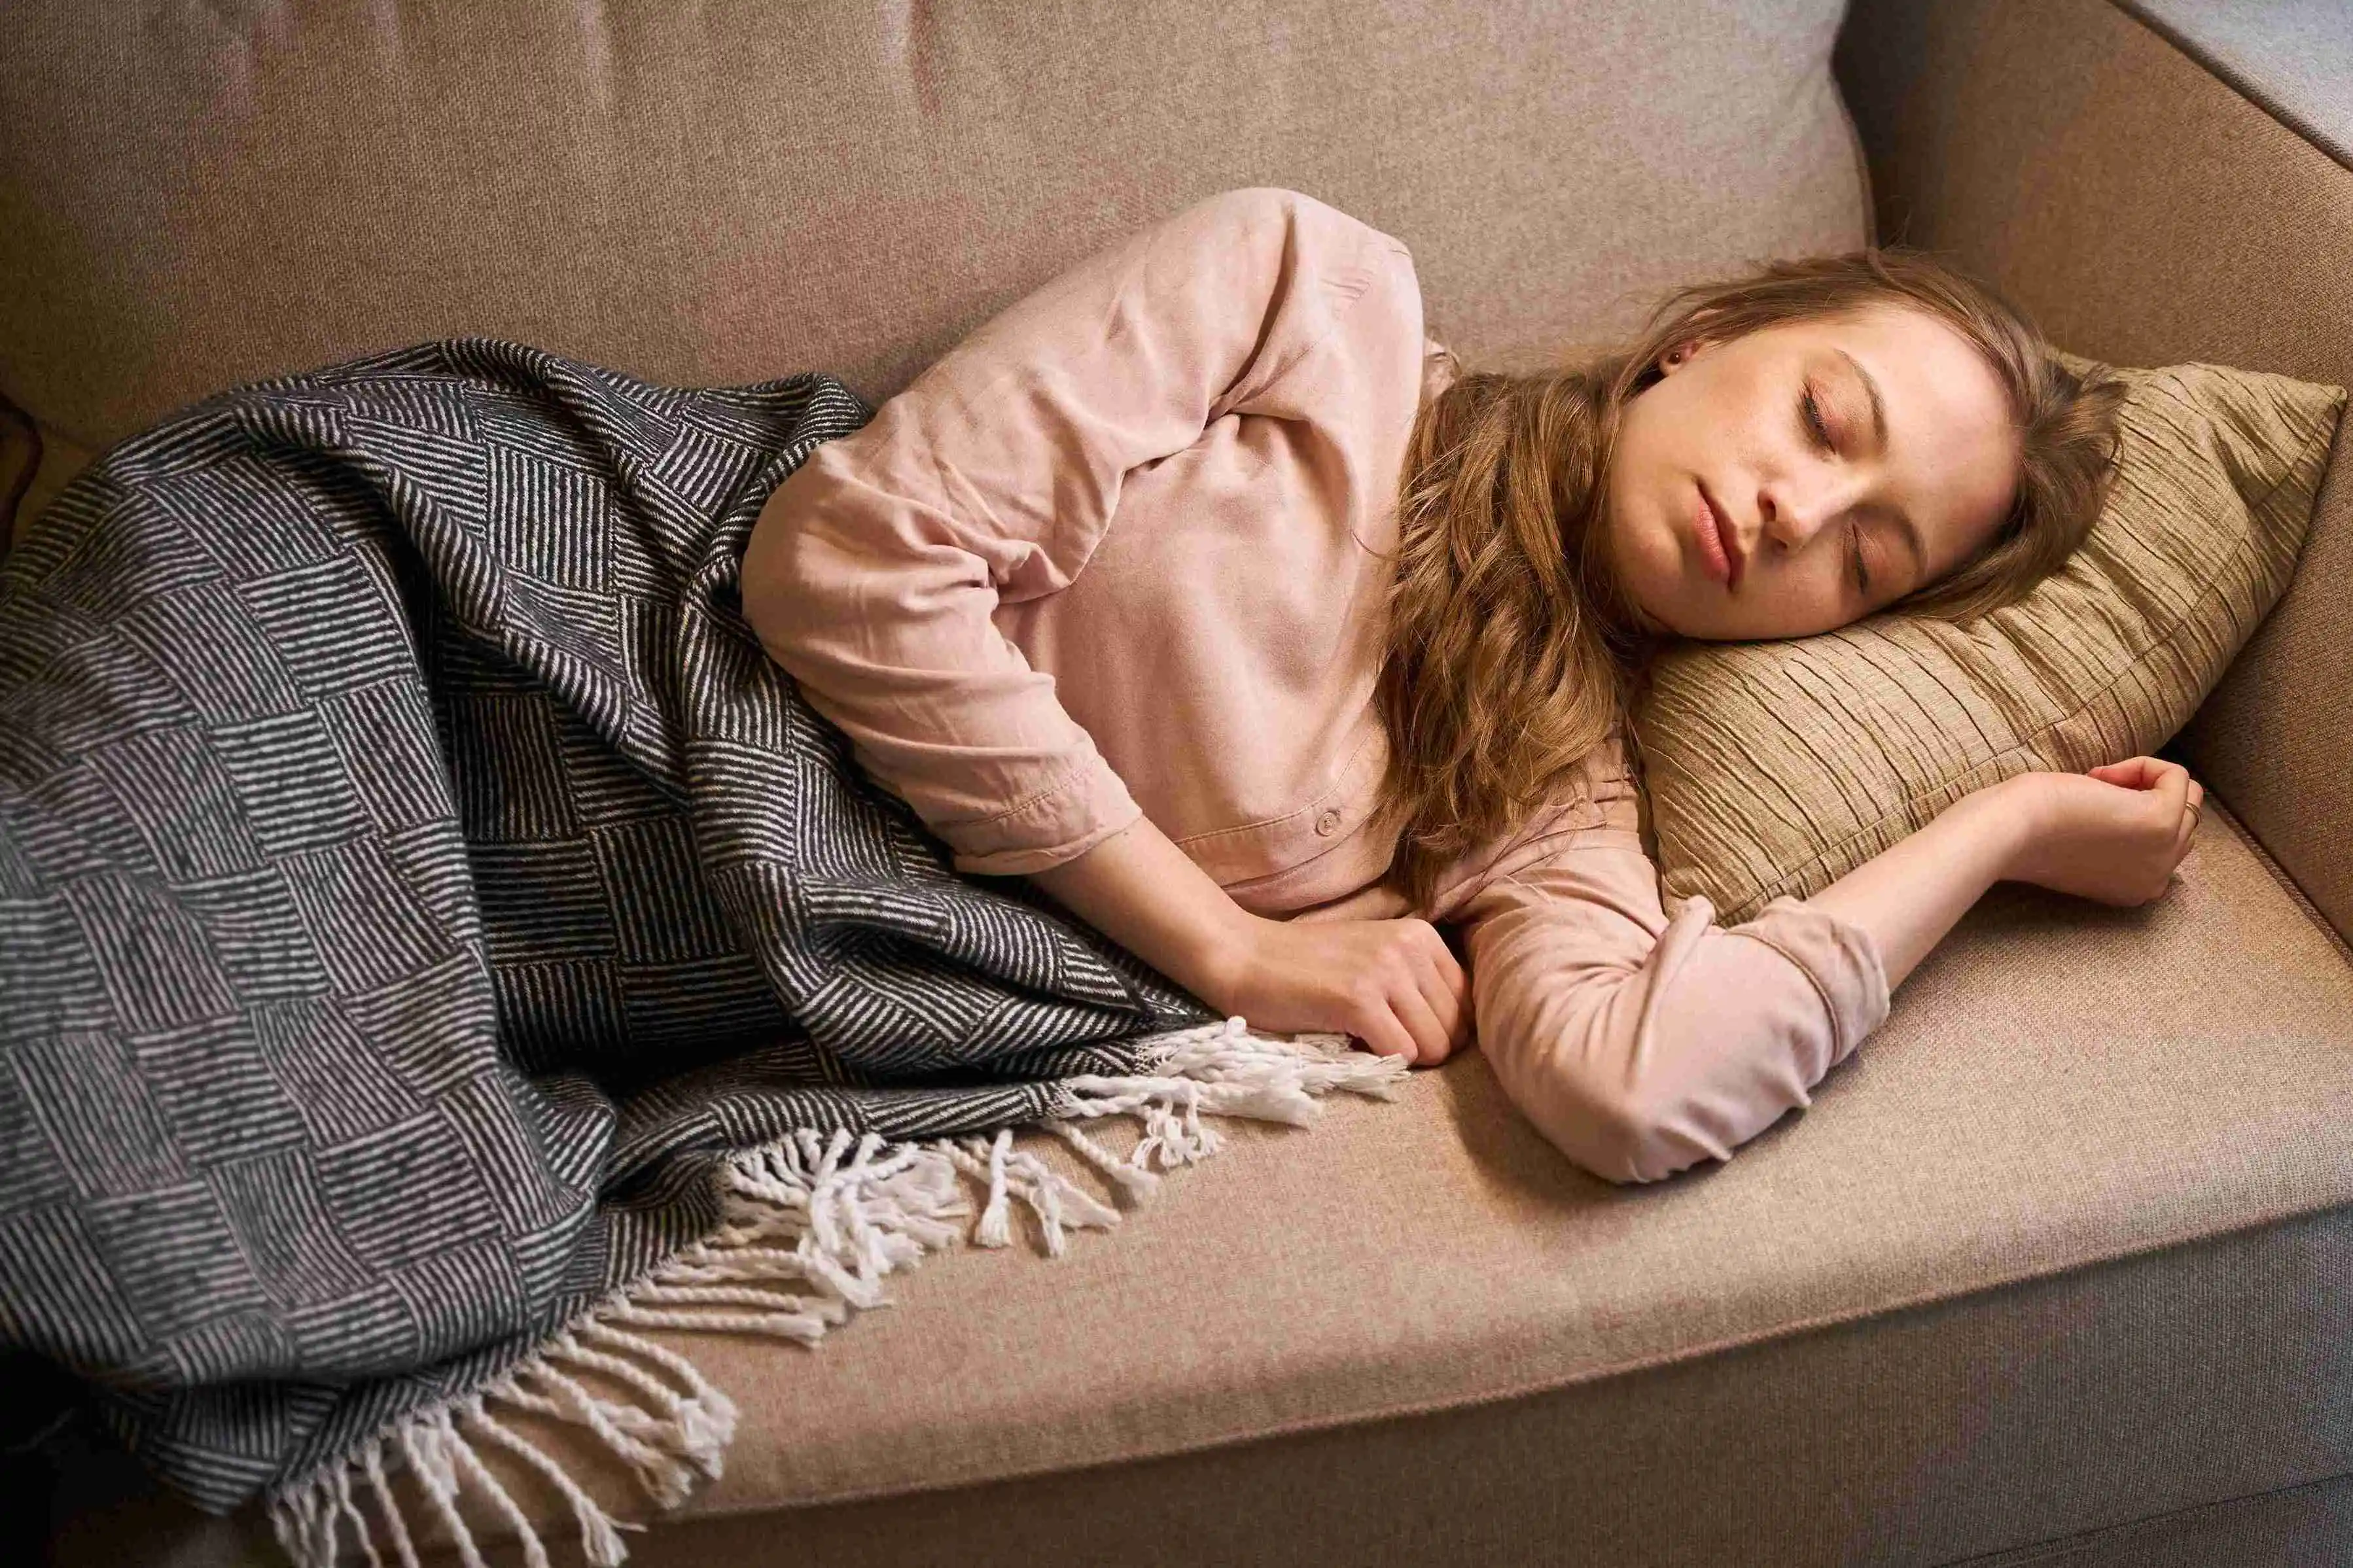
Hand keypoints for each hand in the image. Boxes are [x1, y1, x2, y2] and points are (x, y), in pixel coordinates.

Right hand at [1203, 914, 1470, 1065]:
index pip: (1467, 1003)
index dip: (1441, 1028)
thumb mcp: (1376, 956)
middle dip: (1425, 1047)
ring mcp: (1385, 972)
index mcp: (1420, 935)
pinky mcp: (1358, 1000)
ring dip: (1403, 1056)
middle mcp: (1409, 947)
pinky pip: (1401, 1054)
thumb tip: (1460, 1032)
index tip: (1403, 1028)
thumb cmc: (1308, 965)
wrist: (1245, 956)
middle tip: (1383, 1040)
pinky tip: (1353, 1042)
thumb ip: (1418, 982)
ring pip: (1434, 1045)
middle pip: (1455, 1029)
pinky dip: (1382, 1061)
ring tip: (1367, 1039)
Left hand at [1998, 756, 2203, 906]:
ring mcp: (2162, 855)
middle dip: (2148, 795)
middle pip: (2184, 822)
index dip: (2137, 811)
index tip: (2093, 806)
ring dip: (2146, 780)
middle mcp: (2155, 882)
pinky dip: (2142, 765)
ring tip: (2098, 783)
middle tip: (2097, 791)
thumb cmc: (2029, 831)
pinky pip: (2177, 777)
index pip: (2169, 844)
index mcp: (2135, 891)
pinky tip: (2101, 776)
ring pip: (2188, 800)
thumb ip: (2119, 837)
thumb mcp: (2085, 843)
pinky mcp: (2160, 823)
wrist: (2009, 831)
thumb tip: (2139, 802)